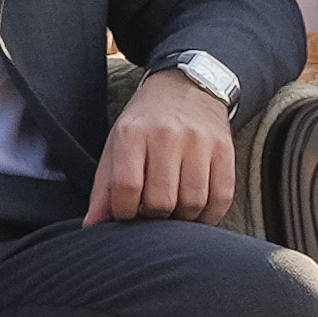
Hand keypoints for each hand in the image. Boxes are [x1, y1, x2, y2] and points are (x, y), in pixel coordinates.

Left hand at [90, 70, 237, 226]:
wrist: (185, 90)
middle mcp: (167, 136)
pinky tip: (196, 214)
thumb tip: (91, 226)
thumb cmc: (144, 125)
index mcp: (132, 134)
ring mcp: (200, 142)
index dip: (124, 211)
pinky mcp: (226, 151)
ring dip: (182, 219)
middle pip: (161, 199)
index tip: (125, 214)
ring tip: (172, 213)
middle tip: (150, 214)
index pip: (126, 186)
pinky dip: (209, 215)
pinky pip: (222, 196)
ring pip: (193, 202)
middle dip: (153, 217)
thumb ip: (104, 187)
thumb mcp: (116, 146)